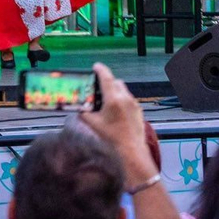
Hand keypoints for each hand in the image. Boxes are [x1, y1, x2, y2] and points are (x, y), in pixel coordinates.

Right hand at [79, 64, 157, 182]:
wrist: (131, 152)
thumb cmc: (110, 138)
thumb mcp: (92, 124)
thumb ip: (83, 112)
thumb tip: (80, 108)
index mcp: (113, 99)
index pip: (106, 78)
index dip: (100, 70)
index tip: (95, 66)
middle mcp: (126, 99)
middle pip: (116, 82)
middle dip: (107, 82)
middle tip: (97, 88)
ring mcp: (134, 105)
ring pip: (123, 91)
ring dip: (115, 92)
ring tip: (106, 102)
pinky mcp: (139, 112)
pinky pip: (129, 100)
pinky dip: (121, 101)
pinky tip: (115, 113)